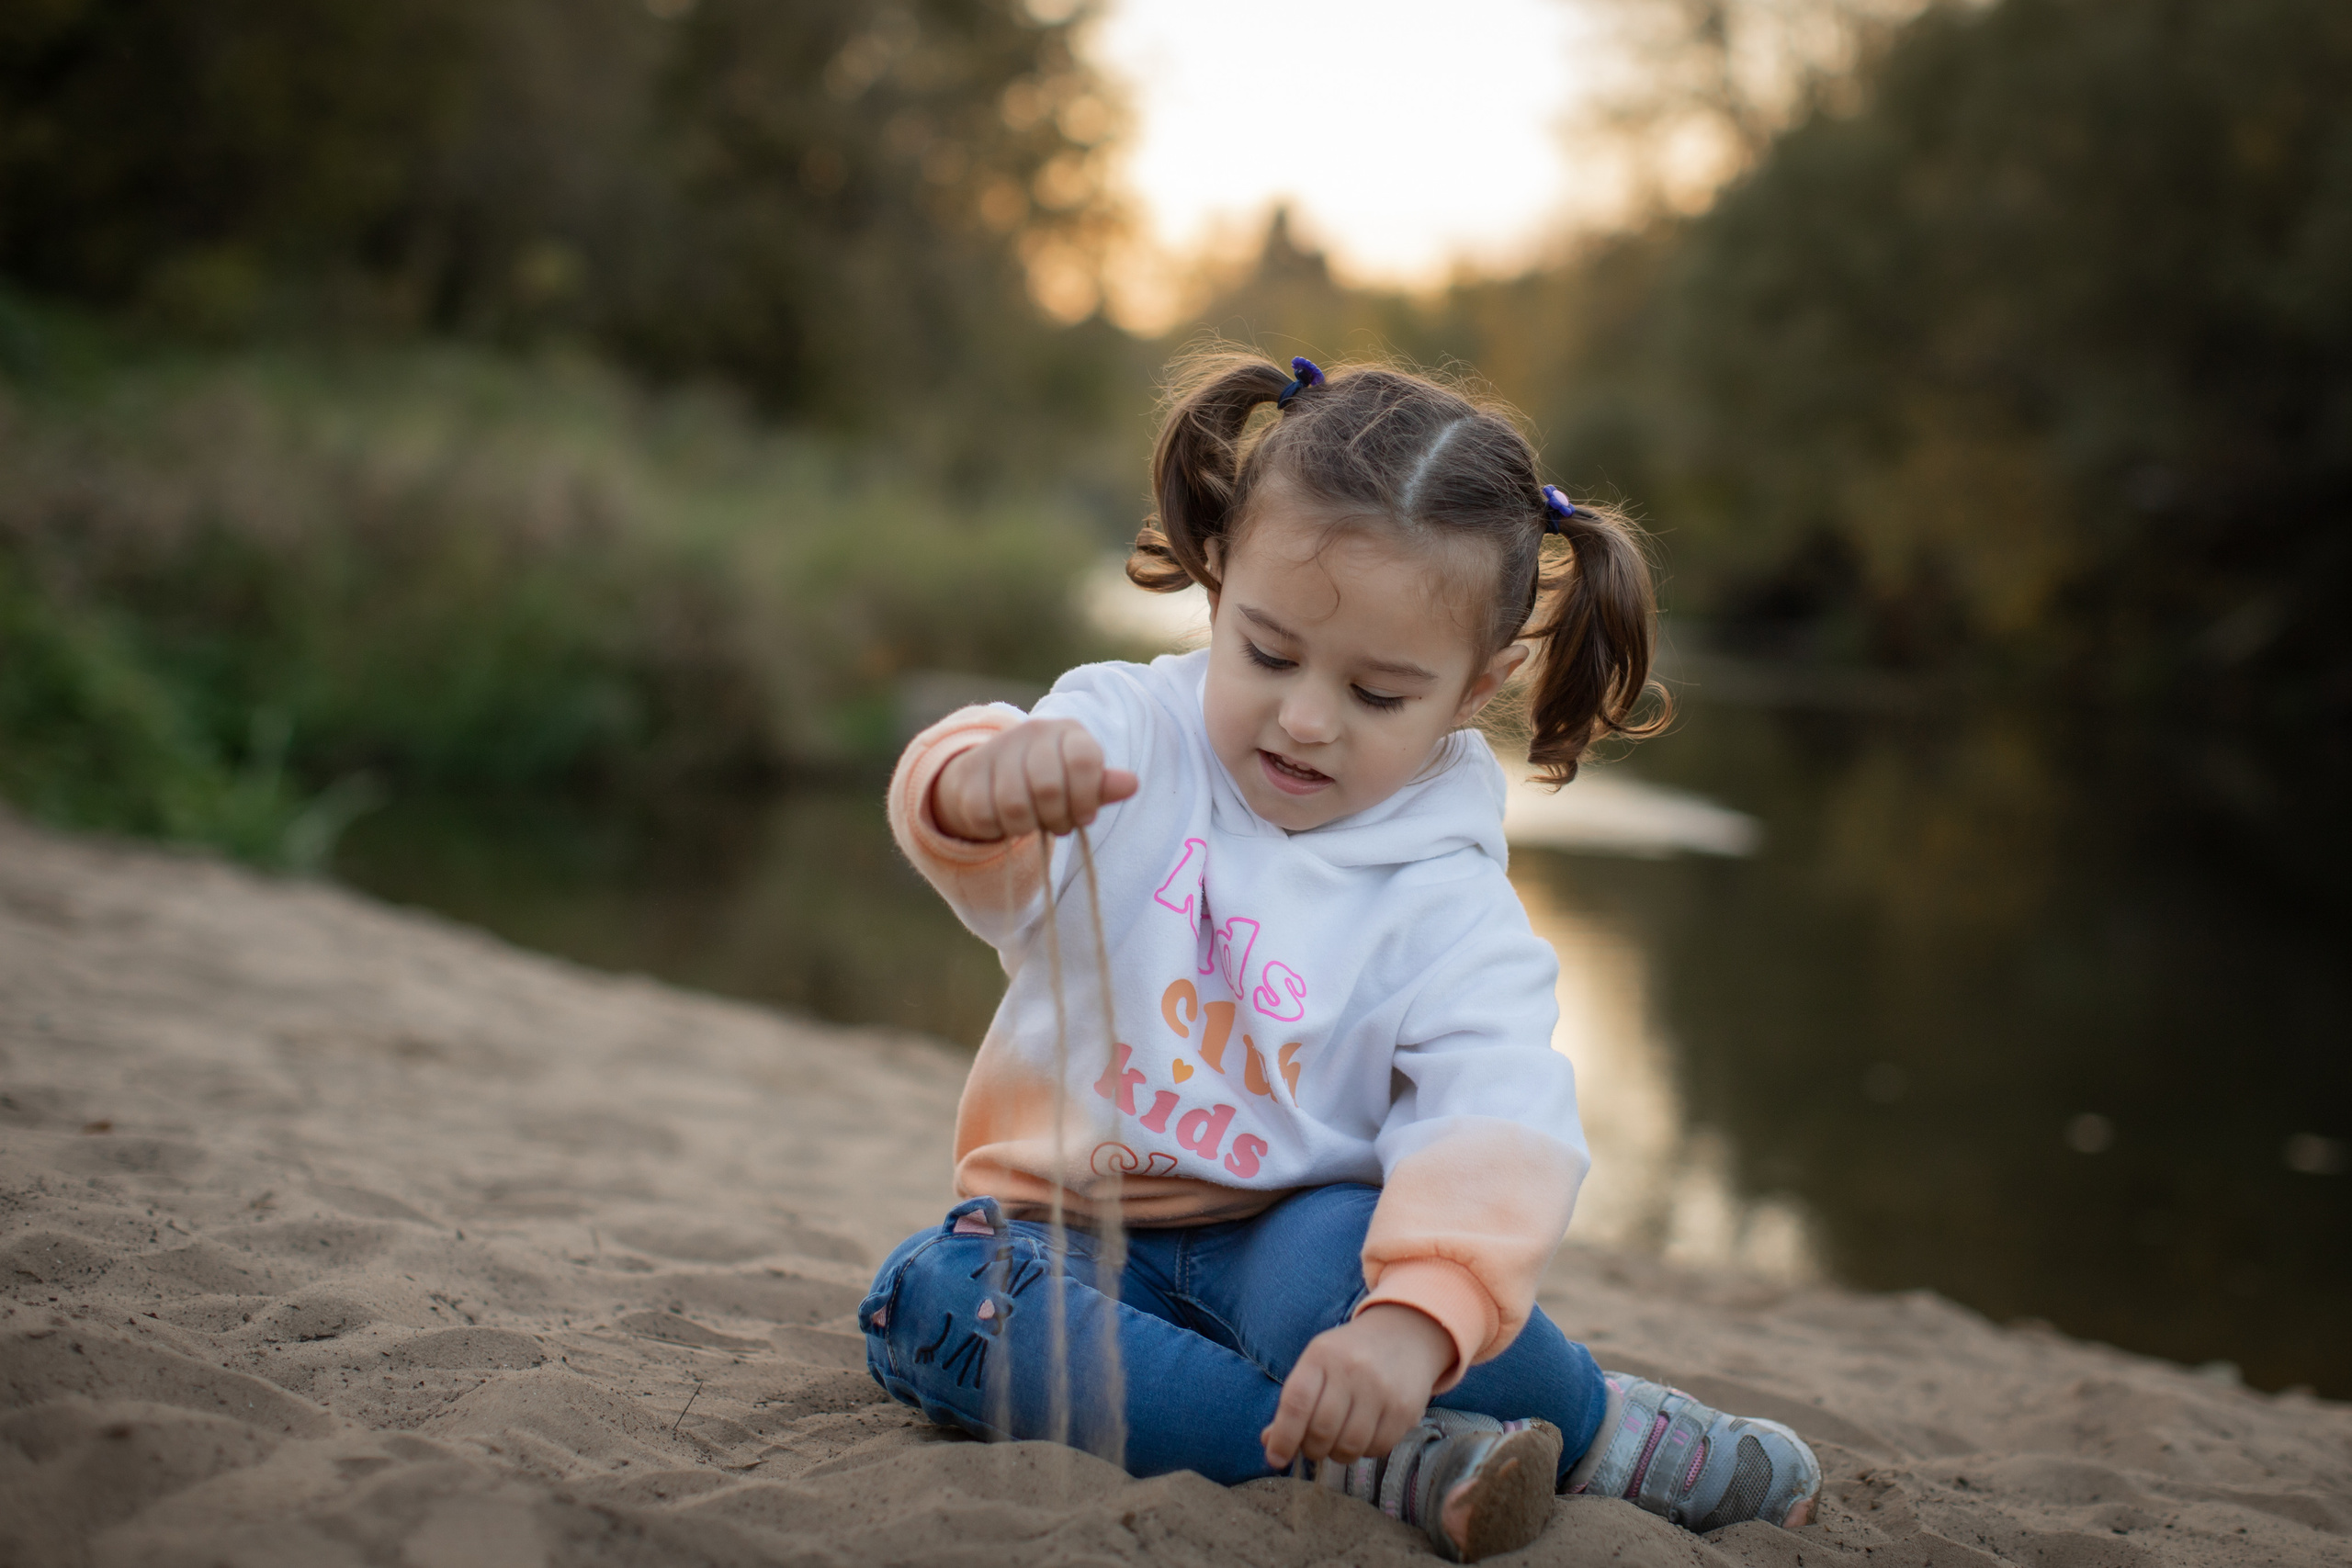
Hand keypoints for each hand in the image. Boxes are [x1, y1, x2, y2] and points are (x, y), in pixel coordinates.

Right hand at [930, 718, 1139, 841]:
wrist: (991, 776)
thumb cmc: (1049, 782)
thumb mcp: (1081, 784)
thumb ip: (1102, 786)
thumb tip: (1132, 784)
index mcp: (1068, 731)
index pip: (1083, 759)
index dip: (1086, 797)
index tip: (1084, 815)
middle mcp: (1033, 731)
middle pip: (1049, 787)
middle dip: (1056, 818)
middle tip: (1057, 824)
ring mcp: (997, 749)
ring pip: (1015, 805)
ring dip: (1027, 826)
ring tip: (1032, 821)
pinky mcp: (969, 774)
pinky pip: (986, 816)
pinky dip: (998, 827)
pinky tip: (1004, 818)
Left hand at [1261, 1304, 1454, 1470]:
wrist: (1404, 1336)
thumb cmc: (1349, 1356)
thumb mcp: (1316, 1365)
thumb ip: (1293, 1403)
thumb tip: (1270, 1443)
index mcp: (1322, 1355)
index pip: (1296, 1403)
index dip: (1283, 1437)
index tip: (1275, 1459)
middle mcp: (1352, 1370)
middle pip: (1322, 1430)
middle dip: (1311, 1449)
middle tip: (1313, 1446)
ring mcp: (1381, 1390)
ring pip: (1350, 1445)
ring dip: (1337, 1454)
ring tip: (1338, 1442)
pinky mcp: (1405, 1409)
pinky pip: (1377, 1448)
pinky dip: (1365, 1451)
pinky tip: (1364, 1435)